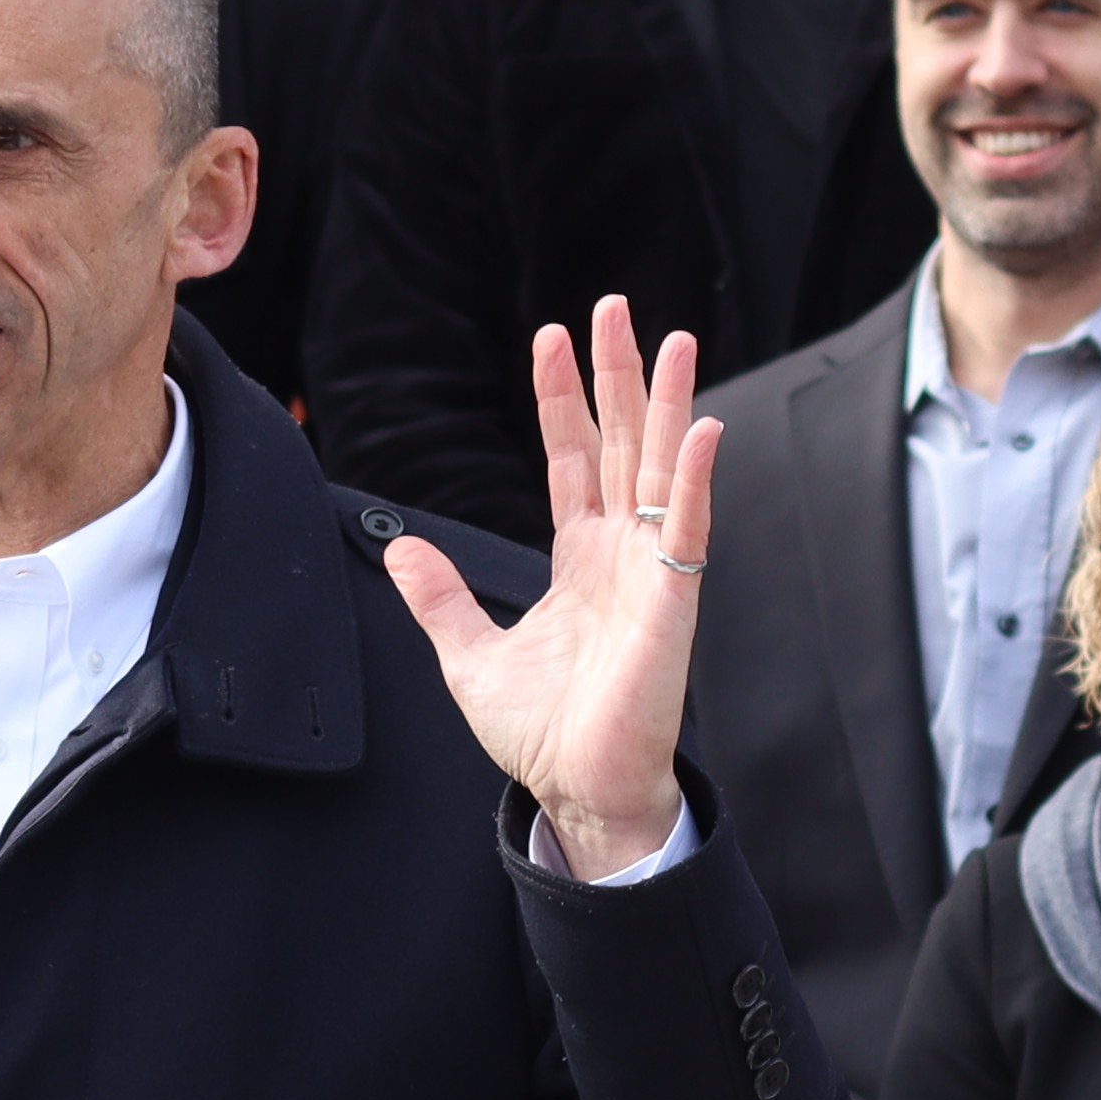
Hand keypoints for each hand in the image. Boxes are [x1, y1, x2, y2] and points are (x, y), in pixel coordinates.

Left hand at [382, 300, 711, 878]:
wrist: (577, 792)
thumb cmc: (541, 735)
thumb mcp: (469, 656)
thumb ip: (439, 598)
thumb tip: (399, 548)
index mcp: (578, 560)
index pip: (572, 459)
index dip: (562, 399)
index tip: (552, 337)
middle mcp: (620, 555)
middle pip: (622, 443)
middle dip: (617, 375)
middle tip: (615, 307)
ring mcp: (651, 574)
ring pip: (661, 469)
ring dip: (667, 404)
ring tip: (672, 340)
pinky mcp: (672, 605)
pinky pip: (688, 531)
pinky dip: (696, 481)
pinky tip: (701, 428)